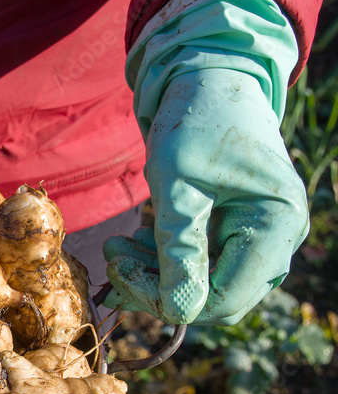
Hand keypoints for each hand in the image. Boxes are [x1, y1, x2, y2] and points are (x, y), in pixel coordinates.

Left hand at [103, 0, 306, 325]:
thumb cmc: (195, 121)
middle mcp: (279, 238)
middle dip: (158, 286)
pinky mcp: (238, 234)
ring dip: (156, 273)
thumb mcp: (176, 182)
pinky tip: (136, 238)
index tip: (120, 272)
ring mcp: (260, 238)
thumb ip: (178, 245)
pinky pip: (200, 266)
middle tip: (113, 259)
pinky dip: (164, 259)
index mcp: (276, 225)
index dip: (168, 298)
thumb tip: (177, 310)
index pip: (223, 299)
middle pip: (215, 299)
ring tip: (116, 246)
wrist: (210, 83)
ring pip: (203, 285)